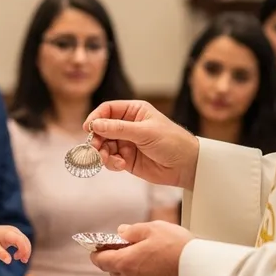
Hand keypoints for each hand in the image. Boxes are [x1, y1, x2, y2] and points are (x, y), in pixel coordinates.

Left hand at [0, 224, 31, 263]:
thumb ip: (1, 254)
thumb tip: (9, 261)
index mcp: (8, 233)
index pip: (20, 240)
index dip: (23, 249)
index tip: (21, 259)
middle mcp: (14, 230)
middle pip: (25, 241)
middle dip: (26, 252)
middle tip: (23, 261)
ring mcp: (16, 231)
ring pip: (26, 241)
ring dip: (26, 251)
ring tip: (21, 260)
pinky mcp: (17, 234)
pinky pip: (24, 241)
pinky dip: (24, 249)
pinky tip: (19, 256)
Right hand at [84, 100, 199, 189]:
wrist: (187, 166)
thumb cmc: (172, 142)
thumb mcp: (145, 132)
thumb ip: (118, 129)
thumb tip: (94, 125)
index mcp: (134, 111)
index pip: (108, 110)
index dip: (96, 118)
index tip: (88, 128)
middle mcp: (128, 125)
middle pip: (102, 129)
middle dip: (96, 139)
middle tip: (94, 148)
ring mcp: (126, 142)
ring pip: (104, 145)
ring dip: (102, 153)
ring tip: (108, 159)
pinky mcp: (127, 159)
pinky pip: (111, 159)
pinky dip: (111, 163)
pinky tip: (121, 165)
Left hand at [90, 221, 193, 275]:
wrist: (204, 274)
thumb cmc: (178, 248)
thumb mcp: (154, 229)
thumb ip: (133, 230)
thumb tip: (121, 232)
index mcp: (125, 263)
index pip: (100, 260)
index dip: (98, 251)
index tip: (100, 245)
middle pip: (115, 271)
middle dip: (117, 259)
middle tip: (129, 246)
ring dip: (134, 269)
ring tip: (150, 255)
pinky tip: (162, 267)